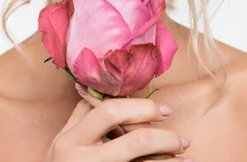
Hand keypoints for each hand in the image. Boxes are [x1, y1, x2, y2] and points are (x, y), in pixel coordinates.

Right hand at [44, 91, 190, 161]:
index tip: (163, 111)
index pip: (110, 113)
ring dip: (170, 161)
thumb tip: (101, 92)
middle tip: (182, 140)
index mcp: (72, 140)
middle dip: (165, 138)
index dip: (141, 108)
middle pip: (135, 142)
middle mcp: (84, 160)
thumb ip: (80, 117)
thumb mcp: (61, 143)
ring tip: (186, 158)